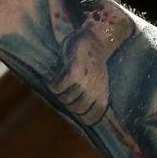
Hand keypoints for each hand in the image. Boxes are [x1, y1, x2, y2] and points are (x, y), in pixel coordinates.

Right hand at [49, 0, 133, 124]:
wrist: (96, 38)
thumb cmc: (94, 64)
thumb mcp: (98, 84)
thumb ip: (91, 100)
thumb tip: (78, 118)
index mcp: (103, 96)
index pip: (90, 118)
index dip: (80, 115)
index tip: (74, 105)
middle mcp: (95, 91)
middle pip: (74, 109)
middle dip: (68, 102)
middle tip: (67, 89)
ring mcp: (85, 82)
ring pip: (64, 98)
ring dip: (59, 92)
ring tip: (62, 81)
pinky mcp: (74, 71)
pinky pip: (58, 87)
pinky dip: (53, 84)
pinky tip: (55, 78)